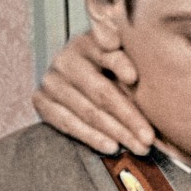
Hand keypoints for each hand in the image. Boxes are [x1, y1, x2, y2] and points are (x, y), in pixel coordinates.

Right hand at [32, 31, 152, 154]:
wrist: (79, 79)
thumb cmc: (114, 70)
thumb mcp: (125, 56)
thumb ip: (127, 54)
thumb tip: (117, 51)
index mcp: (89, 42)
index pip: (107, 55)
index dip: (119, 64)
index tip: (133, 77)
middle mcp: (66, 59)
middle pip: (101, 92)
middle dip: (129, 117)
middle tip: (149, 138)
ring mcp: (51, 81)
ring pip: (88, 112)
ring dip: (116, 133)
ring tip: (139, 148)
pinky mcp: (41, 101)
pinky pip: (68, 124)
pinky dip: (92, 138)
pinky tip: (112, 147)